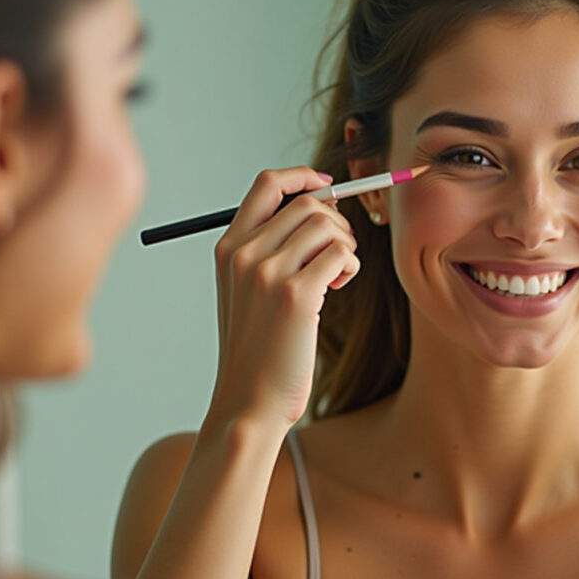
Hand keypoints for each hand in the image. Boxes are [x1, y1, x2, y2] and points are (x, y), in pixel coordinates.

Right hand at [209, 167, 358, 429]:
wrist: (249, 402)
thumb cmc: (259, 349)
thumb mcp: (249, 292)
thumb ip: (271, 249)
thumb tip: (321, 205)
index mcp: (228, 248)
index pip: (266, 184)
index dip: (303, 177)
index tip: (328, 186)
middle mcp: (244, 254)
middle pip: (307, 203)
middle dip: (336, 221)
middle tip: (339, 252)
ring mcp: (268, 273)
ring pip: (328, 225)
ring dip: (346, 244)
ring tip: (338, 274)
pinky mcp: (296, 295)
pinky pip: (341, 253)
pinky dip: (350, 265)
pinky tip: (339, 286)